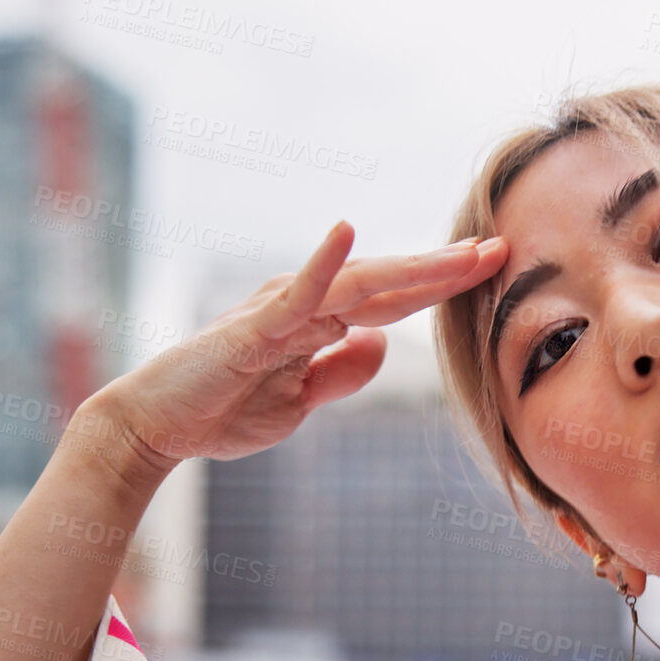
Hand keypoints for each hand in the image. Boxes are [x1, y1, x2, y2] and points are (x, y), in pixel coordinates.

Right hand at [89, 222, 508, 474]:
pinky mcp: (253, 328)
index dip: (441, 284)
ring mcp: (280, 312)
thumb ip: (341, 372)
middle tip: (500, 246)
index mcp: (319, 321)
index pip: (394, 299)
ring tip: (457, 250)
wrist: (159, 428)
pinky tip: (346, 232)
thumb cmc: (223, 410)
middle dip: (444, 268)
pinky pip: (294, 293)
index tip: (491, 266)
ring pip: (358, 284)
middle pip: (388, 283)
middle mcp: (304, 304)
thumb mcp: (301, 401)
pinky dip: (321, 263)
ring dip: (408, 265)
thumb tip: (382, 345)